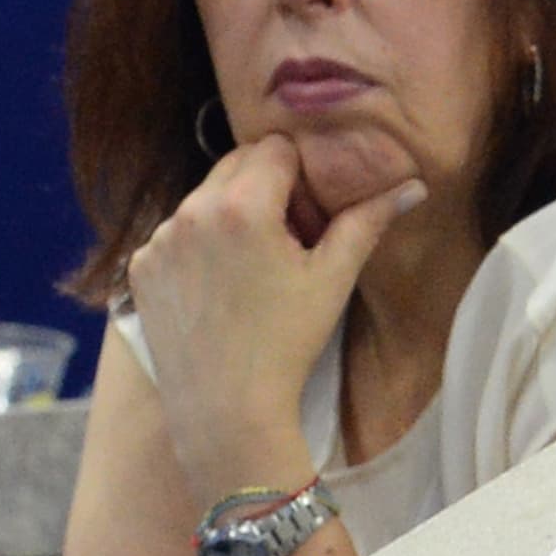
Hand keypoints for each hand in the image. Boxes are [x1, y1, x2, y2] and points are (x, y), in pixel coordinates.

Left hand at [127, 134, 423, 505]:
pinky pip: (177, 231)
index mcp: (241, 206)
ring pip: (206, 196)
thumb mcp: (333, 278)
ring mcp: (159, 238)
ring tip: (253, 269)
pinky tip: (221, 287)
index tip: (310, 219)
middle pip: (237, 163)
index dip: (301, 176)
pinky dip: (201, 244)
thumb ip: (368, 222)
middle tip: (288, 240)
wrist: (225, 407)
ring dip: (232, 214)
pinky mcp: (140, 264)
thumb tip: (414, 186)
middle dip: (266, 187)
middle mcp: (191, 211)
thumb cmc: (288, 342)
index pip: (276, 148)